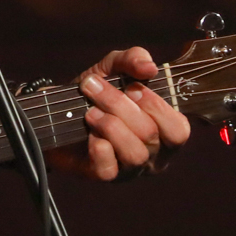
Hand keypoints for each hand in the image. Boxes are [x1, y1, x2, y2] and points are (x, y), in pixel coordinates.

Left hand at [51, 45, 190, 181]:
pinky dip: (99, 148)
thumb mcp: (113, 68)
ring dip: (109, 125)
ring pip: (134, 154)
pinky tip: (89, 133)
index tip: (131, 87)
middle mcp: (152, 154)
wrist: (57, 112)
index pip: (178, 129)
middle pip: (150, 135)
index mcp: (164, 131)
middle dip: (119, 105)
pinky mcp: (104, 176)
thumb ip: (133, 59)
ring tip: (90, 112)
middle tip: (94, 88)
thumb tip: (149, 67)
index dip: (156, 106)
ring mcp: (130, 169)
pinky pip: (109, 170)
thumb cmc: (96, 93)